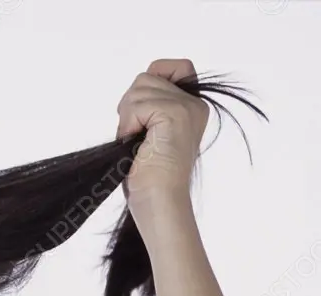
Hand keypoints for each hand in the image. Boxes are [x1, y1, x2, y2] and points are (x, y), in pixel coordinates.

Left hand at [115, 59, 209, 209]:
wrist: (159, 201)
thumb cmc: (148, 177)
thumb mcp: (149, 133)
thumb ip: (149, 107)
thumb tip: (133, 91)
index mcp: (192, 107)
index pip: (170, 67)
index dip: (150, 80)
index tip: (141, 115)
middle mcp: (194, 104)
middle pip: (145, 77)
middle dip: (130, 107)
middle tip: (136, 136)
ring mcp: (187, 107)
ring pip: (139, 86)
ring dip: (128, 118)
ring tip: (138, 143)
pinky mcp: (175, 113)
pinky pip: (137, 104)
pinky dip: (129, 125)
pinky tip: (138, 144)